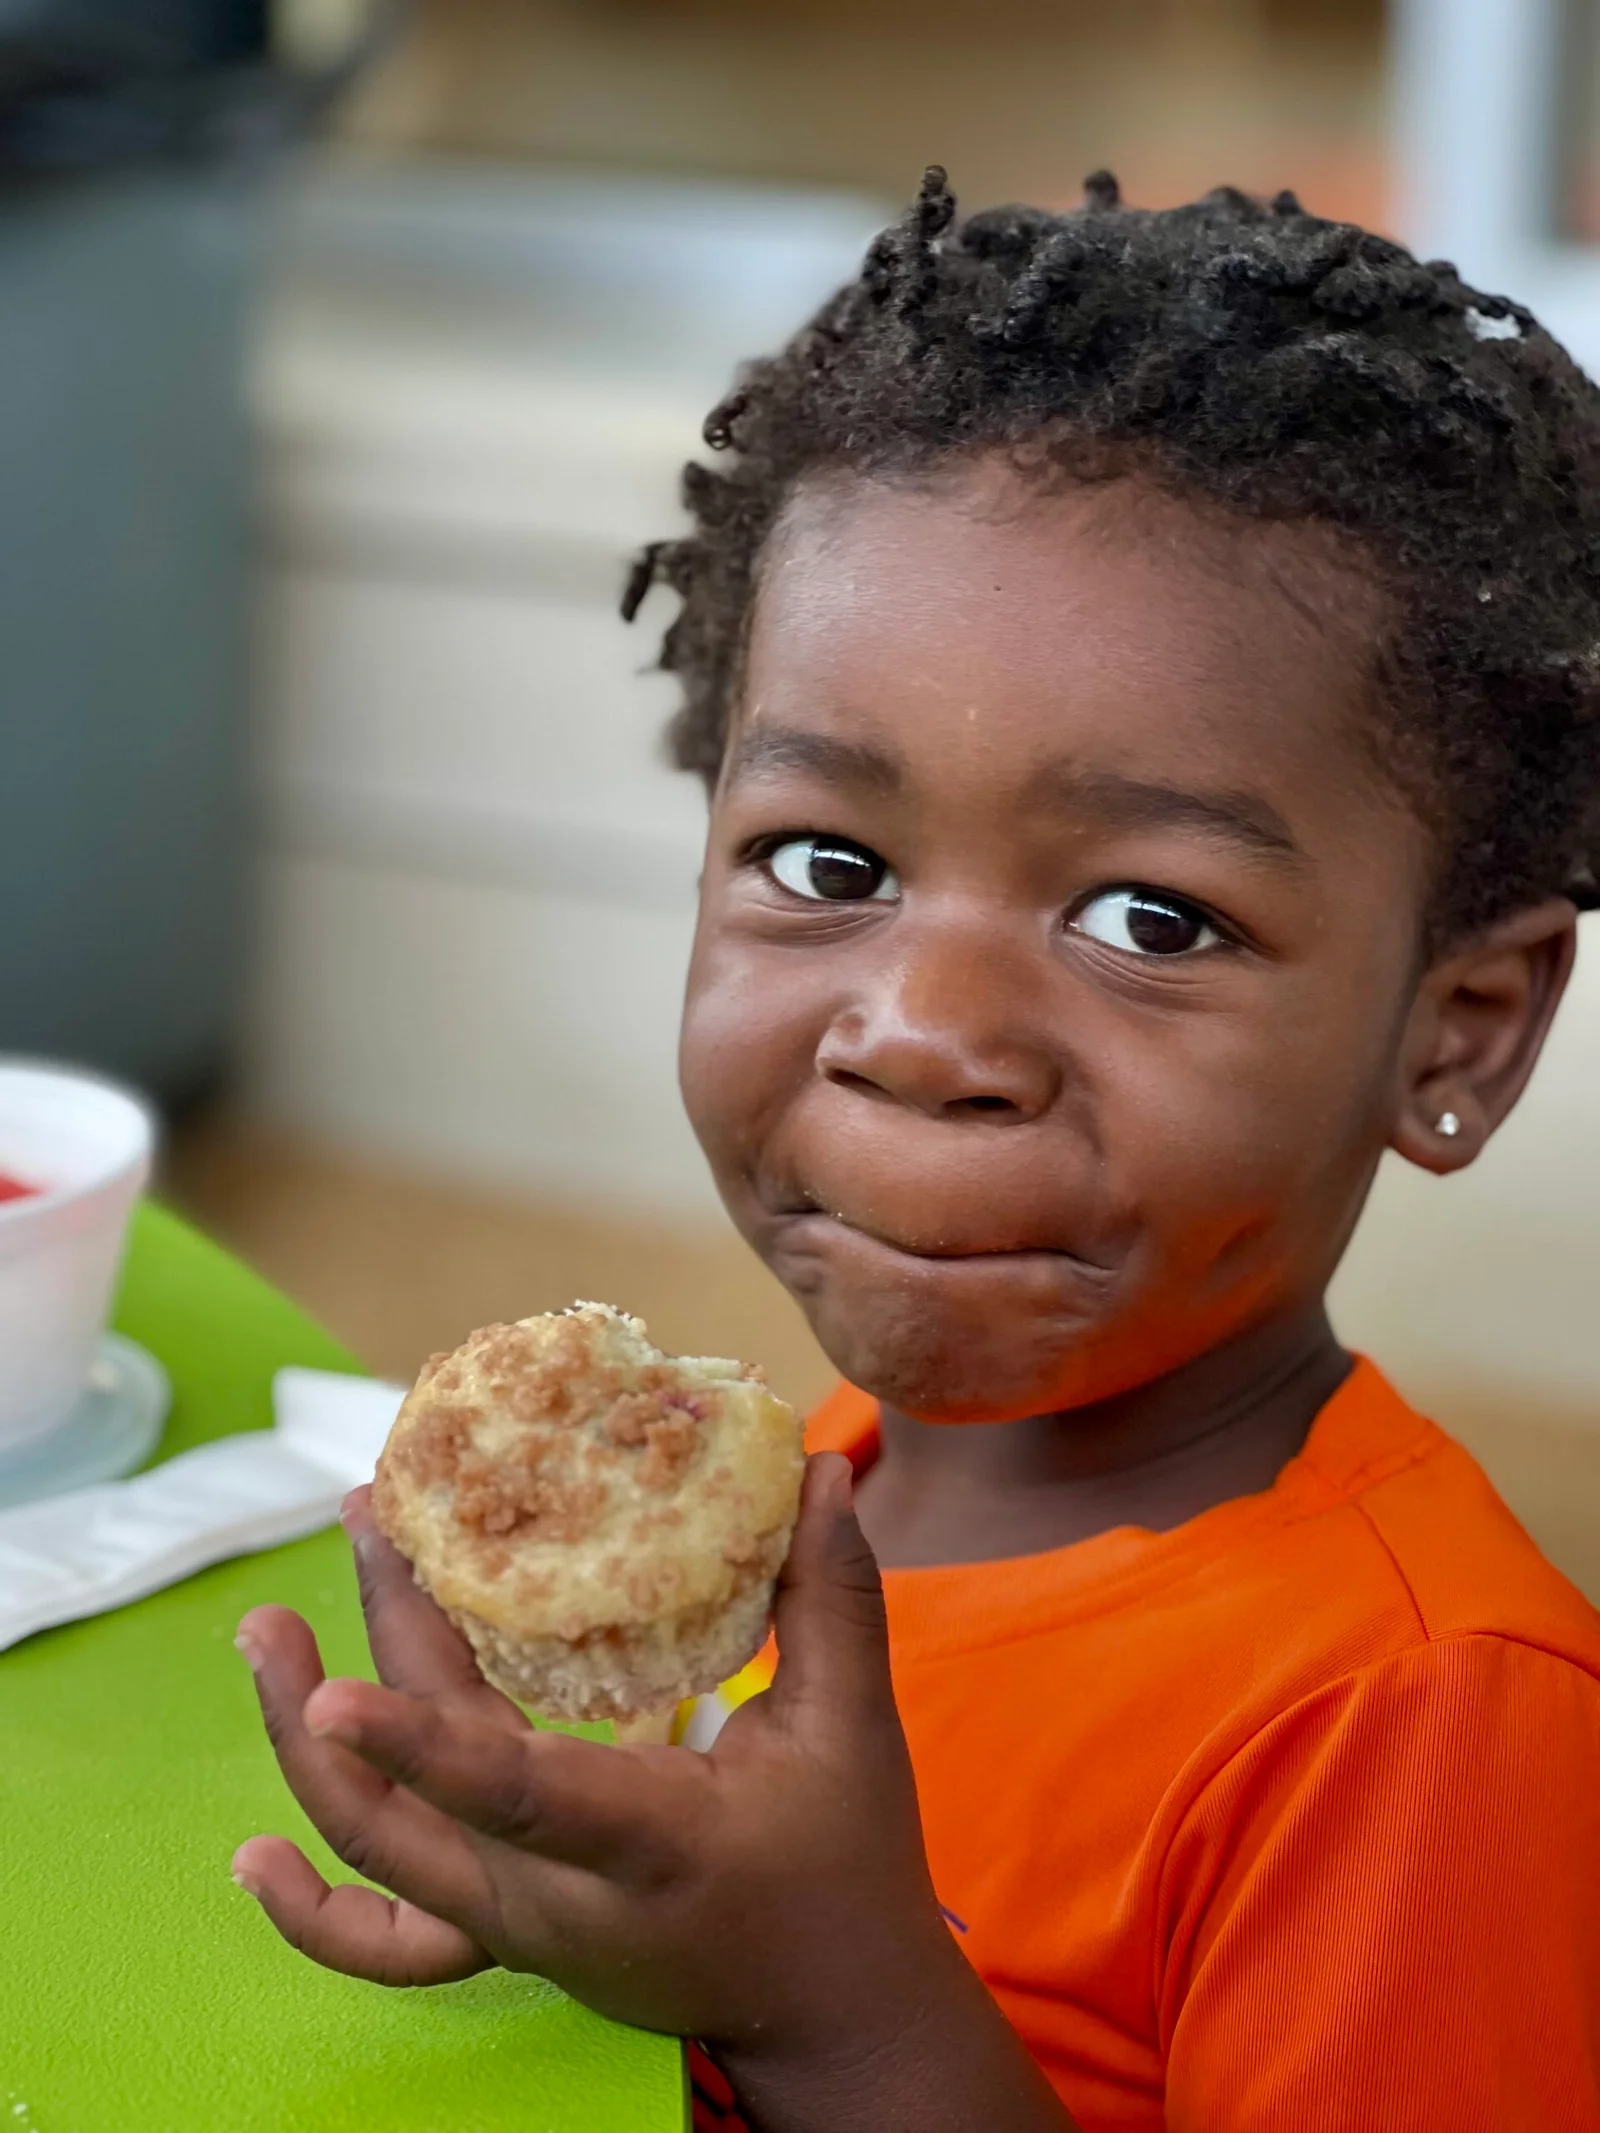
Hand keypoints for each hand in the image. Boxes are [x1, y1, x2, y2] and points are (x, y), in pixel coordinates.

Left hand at [233, 1456, 1073, 2132]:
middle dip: (343, 1675)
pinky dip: (313, 1912)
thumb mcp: (852, 1728)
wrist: (827, 2014)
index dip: (418, 1743)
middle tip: (350, 1523)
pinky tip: (253, 1856)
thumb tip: (825, 1468)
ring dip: (302, 1747)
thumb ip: (832, 1596)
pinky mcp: (503, 1935)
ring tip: (266, 1632)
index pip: (516, 1795)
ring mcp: (517, 1926)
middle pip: (410, 1806)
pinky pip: (389, 1942)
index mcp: (647, 1844)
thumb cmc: (847, 1863)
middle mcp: (556, 1899)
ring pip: (379, 1851)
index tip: (329, 1689)